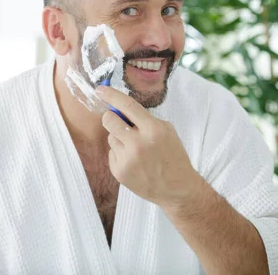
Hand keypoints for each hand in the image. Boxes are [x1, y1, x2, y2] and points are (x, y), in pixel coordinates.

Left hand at [96, 85, 202, 209]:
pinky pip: (112, 153)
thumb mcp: (167, 131)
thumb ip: (145, 119)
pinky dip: (120, 154)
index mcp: (153, 130)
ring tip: (136, 149)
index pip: (127, 106)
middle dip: (111, 117)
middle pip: (109, 120)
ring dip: (120, 139)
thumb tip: (121, 110)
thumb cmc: (174, 156)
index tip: (100, 90)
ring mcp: (126, 159)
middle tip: (120, 122)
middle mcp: (137, 144)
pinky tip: (135, 162)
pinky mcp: (119, 171)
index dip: (111, 95)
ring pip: (110, 137)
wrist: (177, 188)